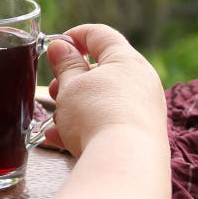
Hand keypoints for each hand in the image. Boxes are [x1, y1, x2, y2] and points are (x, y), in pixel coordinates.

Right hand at [44, 24, 167, 155]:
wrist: (124, 163)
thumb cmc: (96, 116)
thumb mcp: (71, 85)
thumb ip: (65, 64)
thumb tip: (60, 47)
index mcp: (126, 60)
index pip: (101, 35)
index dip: (76, 35)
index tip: (57, 44)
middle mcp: (141, 83)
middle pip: (101, 70)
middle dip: (72, 79)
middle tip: (55, 89)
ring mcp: (142, 111)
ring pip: (102, 99)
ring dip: (75, 106)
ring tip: (56, 118)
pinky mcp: (138, 136)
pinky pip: (107, 123)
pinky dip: (85, 126)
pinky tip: (60, 138)